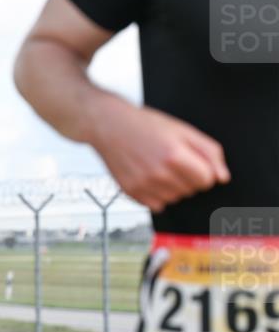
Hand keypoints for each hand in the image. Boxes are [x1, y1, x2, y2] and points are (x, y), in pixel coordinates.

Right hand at [86, 95, 229, 212]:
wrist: (109, 126)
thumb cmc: (146, 125)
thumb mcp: (184, 130)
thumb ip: (209, 153)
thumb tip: (222, 178)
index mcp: (174, 155)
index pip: (206, 180)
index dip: (203, 169)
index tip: (191, 160)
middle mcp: (158, 173)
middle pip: (191, 191)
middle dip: (187, 177)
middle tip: (170, 160)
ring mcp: (143, 185)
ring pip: (175, 199)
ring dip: (172, 187)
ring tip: (158, 167)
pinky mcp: (131, 192)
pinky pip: (157, 205)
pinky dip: (157, 194)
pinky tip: (148, 177)